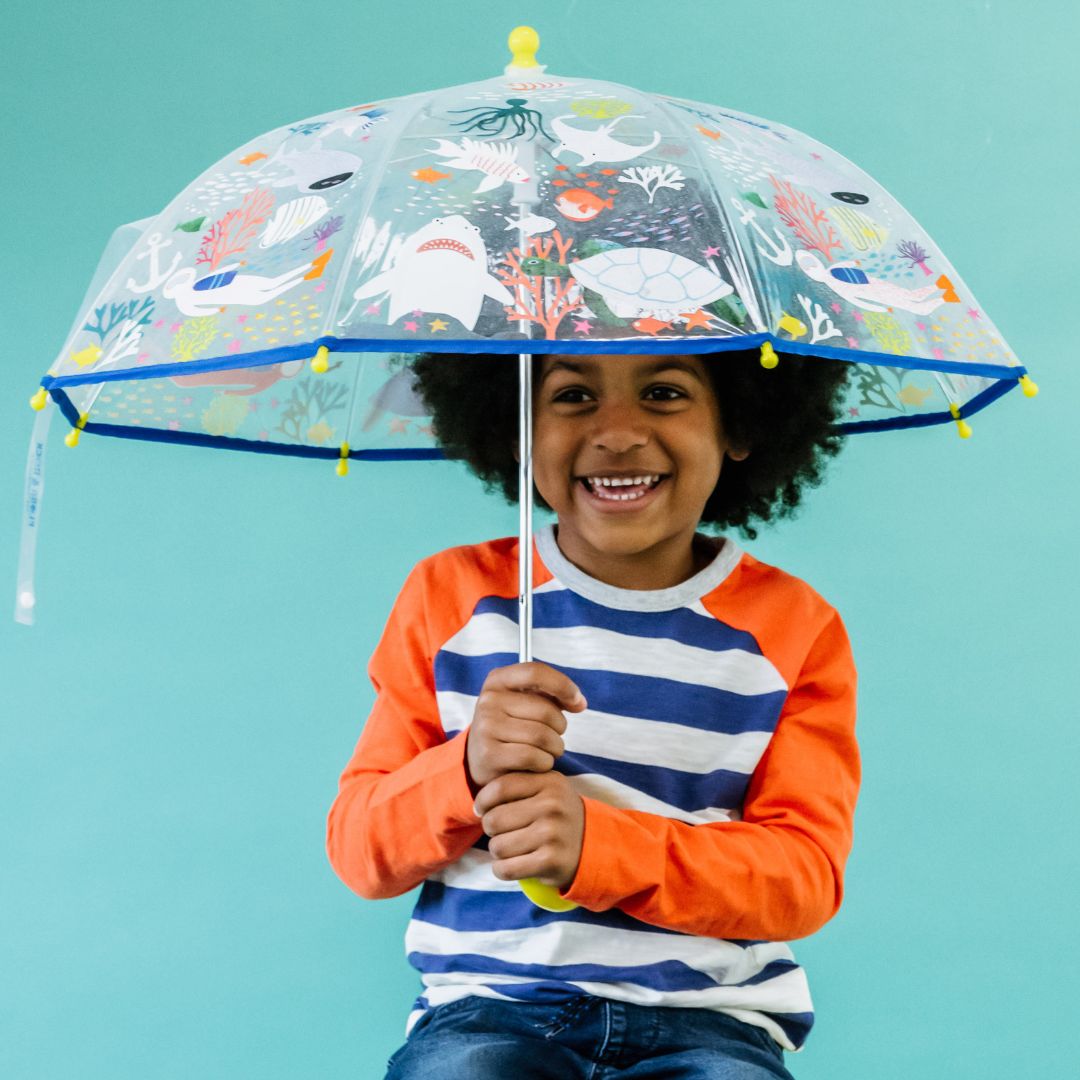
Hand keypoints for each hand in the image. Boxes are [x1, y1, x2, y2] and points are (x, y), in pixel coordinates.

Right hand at [465, 662, 586, 792]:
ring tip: (547, 750)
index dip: (563, 685)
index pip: (535, 672)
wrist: (481, 761)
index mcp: (497, 680)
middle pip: (545, 710)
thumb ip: (552, 696)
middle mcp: (488, 700)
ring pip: (542, 736)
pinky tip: (537, 763)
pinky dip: (544, 763)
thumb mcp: (525, 703)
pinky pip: (533, 757)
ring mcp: (486, 727)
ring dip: (555, 748)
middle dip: (560, 727)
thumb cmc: (512, 727)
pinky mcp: (489, 754)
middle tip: (554, 735)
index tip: (578, 701)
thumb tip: (579, 702)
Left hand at [473, 770, 584, 890]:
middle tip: (502, 832)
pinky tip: (512, 864)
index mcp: (549, 782)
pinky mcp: (551, 861)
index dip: (482, 801)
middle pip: (494, 819)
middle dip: (491, 829)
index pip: (500, 787)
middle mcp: (553, 805)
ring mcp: (553, 834)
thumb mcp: (545, 788)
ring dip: (498, 851)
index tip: (482, 810)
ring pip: (497, 846)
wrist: (592, 845)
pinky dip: (502, 869)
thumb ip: (516, 784)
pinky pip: (506, 869)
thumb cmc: (556, 815)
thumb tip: (479, 806)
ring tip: (512, 848)